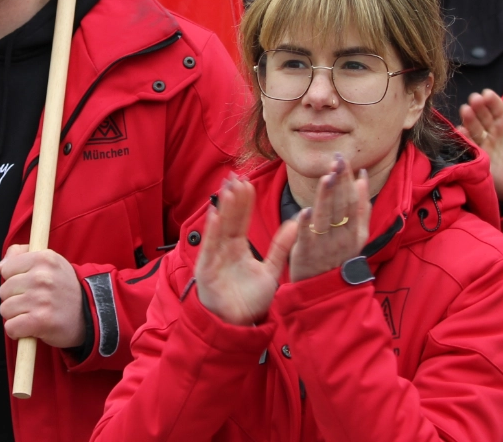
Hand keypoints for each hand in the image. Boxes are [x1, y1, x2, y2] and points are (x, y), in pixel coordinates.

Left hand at [0, 245, 86, 347]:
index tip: (27, 285)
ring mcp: (41, 299)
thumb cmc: (64, 288)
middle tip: (32, 302)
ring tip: (33, 314)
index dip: (14, 279)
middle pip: (4, 290)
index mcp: (44, 258)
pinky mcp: (41, 321)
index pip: (7, 269)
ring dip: (15, 316)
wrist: (91, 314)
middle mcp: (42, 277)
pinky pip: (11, 327)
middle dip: (14, 299)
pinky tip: (31, 328)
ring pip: (5, 309)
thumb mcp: (49, 262)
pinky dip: (17, 332)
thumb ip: (21, 255)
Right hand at [194, 175, 298, 325]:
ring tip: (228, 189)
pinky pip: (209, 247)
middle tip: (235, 176)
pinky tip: (214, 214)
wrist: (239, 325)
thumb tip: (296, 223)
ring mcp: (214, 258)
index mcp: (238, 248)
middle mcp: (224, 249)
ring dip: (223, 209)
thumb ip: (281, 247)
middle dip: (232, 198)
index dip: (244, 202)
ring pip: (219, 228)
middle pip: (229, 219)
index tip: (248, 182)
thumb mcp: (271, 270)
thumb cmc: (251, 300)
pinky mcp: (207, 269)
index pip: (241, 219)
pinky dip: (211, 231)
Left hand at [288, 155, 370, 280]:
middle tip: (338, 159)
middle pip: (342, 206)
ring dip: (327, 197)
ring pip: (326, 218)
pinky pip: (307, 238)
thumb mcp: (357, 235)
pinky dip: (306, 225)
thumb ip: (361, 209)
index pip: (354, 202)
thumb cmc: (339, 258)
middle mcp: (342, 238)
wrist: (326, 292)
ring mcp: (325, 246)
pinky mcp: (306, 254)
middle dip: (340, 181)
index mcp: (355, 232)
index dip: (351, 181)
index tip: (348, 161)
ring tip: (327, 176)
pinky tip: (305, 210)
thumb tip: (361, 179)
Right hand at [461, 86, 502, 200]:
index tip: (487, 94)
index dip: (491, 99)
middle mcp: (491, 126)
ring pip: (473, 125)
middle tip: (475, 100)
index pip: (495, 105)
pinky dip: (463, 137)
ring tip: (466, 111)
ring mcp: (482, 139)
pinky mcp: (476, 152)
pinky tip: (461, 132)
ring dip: (469, 118)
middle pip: (482, 113)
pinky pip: (467, 143)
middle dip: (477, 105)